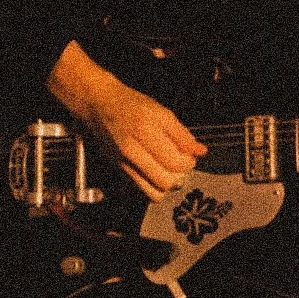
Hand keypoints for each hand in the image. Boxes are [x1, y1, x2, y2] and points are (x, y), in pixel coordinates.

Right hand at [46, 40, 206, 199]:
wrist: (99, 104)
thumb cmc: (130, 105)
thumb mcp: (161, 112)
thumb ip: (182, 134)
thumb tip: (200, 151)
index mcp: (144, 132)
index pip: (175, 163)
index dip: (188, 163)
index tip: (190, 156)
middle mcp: (131, 151)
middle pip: (165, 182)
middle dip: (179, 176)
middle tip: (180, 164)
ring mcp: (122, 163)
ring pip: (152, 193)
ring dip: (165, 185)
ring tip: (168, 170)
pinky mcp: (118, 170)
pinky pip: (141, 189)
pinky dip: (152, 185)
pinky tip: (155, 170)